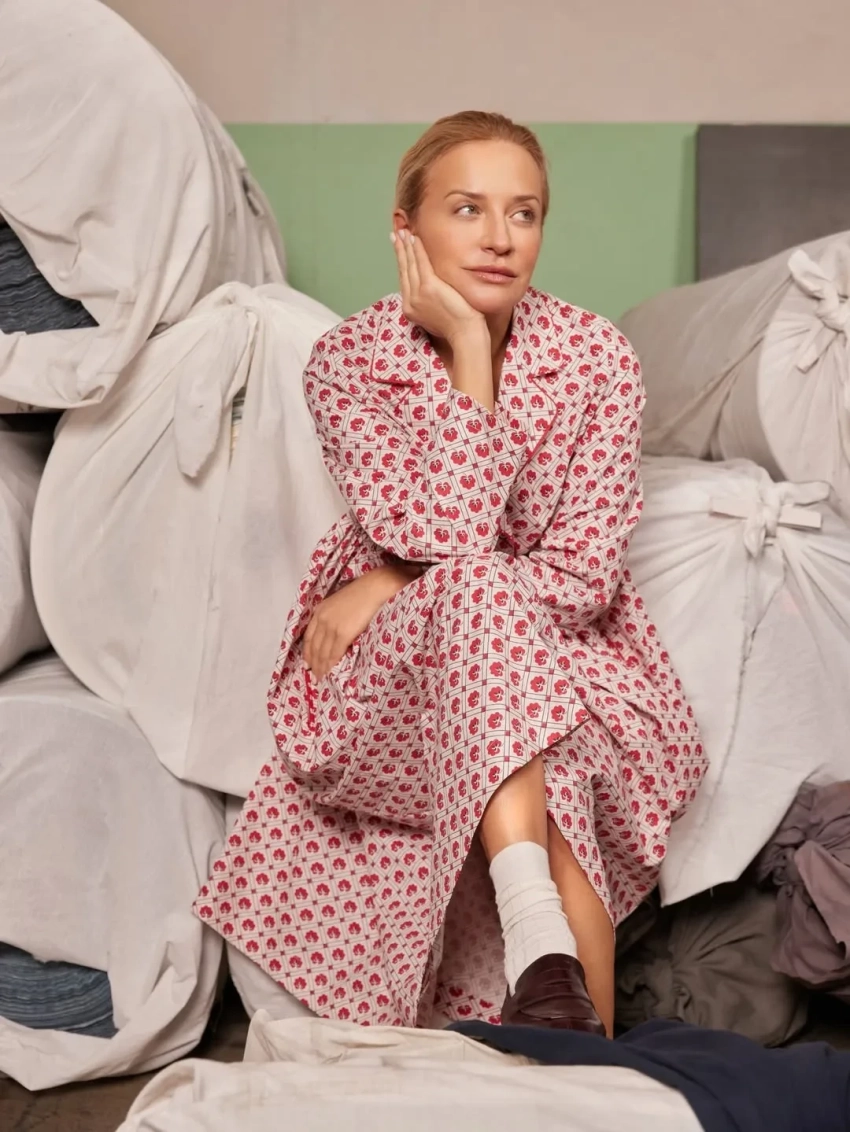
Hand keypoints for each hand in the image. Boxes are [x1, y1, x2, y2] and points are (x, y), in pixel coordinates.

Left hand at [302, 562, 420, 679]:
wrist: (375, 588)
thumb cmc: (363, 593)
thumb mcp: (340, 603)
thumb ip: (333, 617)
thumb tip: (335, 634)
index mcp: (320, 611)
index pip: (309, 637)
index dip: (308, 652)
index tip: (308, 663)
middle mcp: (322, 619)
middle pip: (314, 647)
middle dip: (313, 663)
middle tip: (315, 676)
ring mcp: (331, 627)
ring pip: (322, 653)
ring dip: (321, 667)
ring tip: (321, 678)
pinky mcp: (342, 633)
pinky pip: (333, 653)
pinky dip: (330, 665)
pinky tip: (330, 672)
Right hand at [392, 228, 484, 346]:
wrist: (465, 334)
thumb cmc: (457, 328)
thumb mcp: (437, 315)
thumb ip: (430, 303)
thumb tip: (430, 293)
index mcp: (411, 309)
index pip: (405, 281)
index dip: (402, 263)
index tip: (399, 250)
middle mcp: (410, 301)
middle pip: (403, 270)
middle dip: (400, 251)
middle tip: (396, 235)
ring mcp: (418, 294)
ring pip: (409, 264)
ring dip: (405, 246)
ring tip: (403, 232)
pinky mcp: (429, 286)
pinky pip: (420, 262)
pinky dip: (417, 249)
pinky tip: (414, 238)